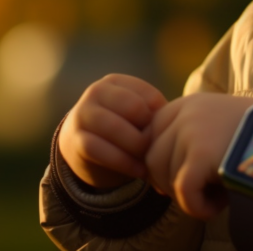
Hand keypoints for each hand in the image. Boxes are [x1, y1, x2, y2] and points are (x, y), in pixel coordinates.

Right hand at [58, 74, 166, 189]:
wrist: (82, 149)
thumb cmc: (121, 129)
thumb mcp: (136, 116)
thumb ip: (154, 114)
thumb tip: (178, 122)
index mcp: (115, 82)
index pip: (149, 96)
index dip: (162, 119)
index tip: (165, 135)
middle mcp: (96, 92)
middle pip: (133, 107)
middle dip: (148, 131)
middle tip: (155, 148)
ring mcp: (82, 114)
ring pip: (115, 127)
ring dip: (136, 146)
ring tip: (147, 160)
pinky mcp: (75, 140)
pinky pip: (101, 150)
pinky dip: (124, 162)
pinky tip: (138, 171)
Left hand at [146, 93, 252, 218]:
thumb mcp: (223, 126)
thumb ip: (195, 136)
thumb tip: (159, 172)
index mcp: (191, 103)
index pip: (152, 134)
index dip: (161, 162)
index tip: (179, 179)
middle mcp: (187, 112)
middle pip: (152, 157)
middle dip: (170, 183)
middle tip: (199, 193)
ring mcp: (192, 131)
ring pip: (165, 177)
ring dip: (188, 196)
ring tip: (219, 195)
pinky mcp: (200, 155)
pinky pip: (183, 192)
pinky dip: (197, 207)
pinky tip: (218, 206)